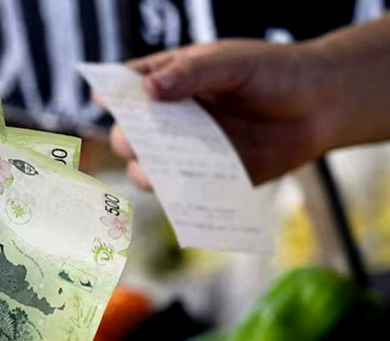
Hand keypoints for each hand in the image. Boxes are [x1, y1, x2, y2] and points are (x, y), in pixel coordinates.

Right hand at [107, 39, 333, 188]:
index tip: (103, 97)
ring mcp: (183, 150)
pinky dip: (175, 196)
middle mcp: (168, 118)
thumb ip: (192, 73)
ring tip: (153, 171)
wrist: (318, 106)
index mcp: (168, 80)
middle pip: (128, 132)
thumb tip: (148, 91)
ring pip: (145, 168)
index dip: (110, 93)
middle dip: (126, 137)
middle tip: (135, 139)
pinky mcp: (203, 179)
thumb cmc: (272, 73)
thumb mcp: (231, 62)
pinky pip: (179, 192)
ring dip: (144, 170)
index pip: (128, 86)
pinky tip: (178, 194)